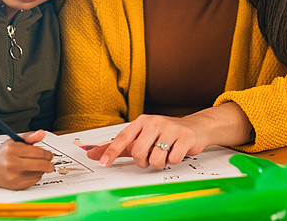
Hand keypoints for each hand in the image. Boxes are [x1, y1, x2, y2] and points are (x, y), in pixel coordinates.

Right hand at [0, 130, 54, 189]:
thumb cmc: (4, 153)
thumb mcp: (15, 141)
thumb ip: (30, 137)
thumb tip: (42, 133)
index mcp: (13, 150)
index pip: (38, 152)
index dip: (47, 154)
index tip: (49, 154)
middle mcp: (12, 163)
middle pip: (41, 165)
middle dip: (49, 164)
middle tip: (50, 163)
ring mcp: (13, 176)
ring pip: (38, 174)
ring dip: (42, 170)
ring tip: (36, 165)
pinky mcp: (15, 186)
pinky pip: (34, 181)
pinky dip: (36, 176)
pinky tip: (30, 172)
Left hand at [86, 114, 209, 169]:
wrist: (194, 127)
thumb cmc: (163, 134)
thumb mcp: (140, 138)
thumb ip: (117, 147)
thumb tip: (92, 154)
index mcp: (141, 122)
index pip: (123, 138)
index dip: (112, 152)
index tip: (103, 163)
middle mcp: (154, 122)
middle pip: (139, 153)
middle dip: (143, 162)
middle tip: (150, 158)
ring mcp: (170, 128)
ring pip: (156, 159)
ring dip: (160, 163)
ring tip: (165, 153)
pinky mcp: (185, 137)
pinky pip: (173, 159)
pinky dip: (173, 160)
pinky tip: (176, 151)